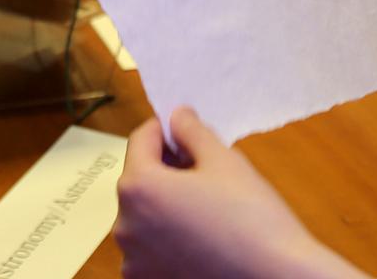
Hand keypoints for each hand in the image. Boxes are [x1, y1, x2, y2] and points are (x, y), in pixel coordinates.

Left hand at [114, 109, 363, 278]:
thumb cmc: (252, 218)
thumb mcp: (224, 161)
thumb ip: (191, 131)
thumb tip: (176, 116)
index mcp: (138, 187)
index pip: (141, 140)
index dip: (164, 129)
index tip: (185, 129)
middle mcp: (125, 225)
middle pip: (139, 180)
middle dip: (166, 168)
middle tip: (202, 168)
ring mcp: (135, 260)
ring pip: (144, 216)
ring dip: (165, 204)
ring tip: (205, 206)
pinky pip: (151, 248)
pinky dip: (167, 239)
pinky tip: (201, 237)